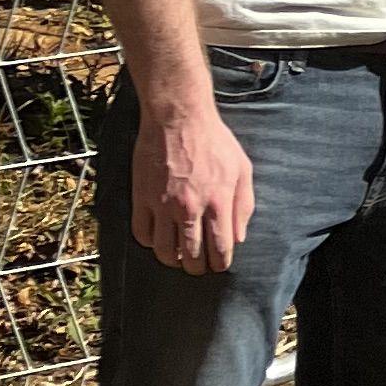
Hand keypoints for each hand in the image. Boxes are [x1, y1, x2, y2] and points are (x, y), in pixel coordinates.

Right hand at [132, 94, 256, 275]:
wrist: (178, 118)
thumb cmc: (214, 141)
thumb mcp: (242, 168)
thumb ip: (243, 205)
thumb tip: (238, 237)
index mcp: (218, 202)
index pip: (220, 249)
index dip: (220, 264)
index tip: (219, 266)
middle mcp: (190, 208)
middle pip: (192, 256)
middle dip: (198, 268)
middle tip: (198, 267)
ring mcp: (163, 204)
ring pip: (164, 251)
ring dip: (173, 261)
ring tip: (178, 259)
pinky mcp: (141, 198)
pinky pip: (141, 234)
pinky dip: (150, 243)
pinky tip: (158, 239)